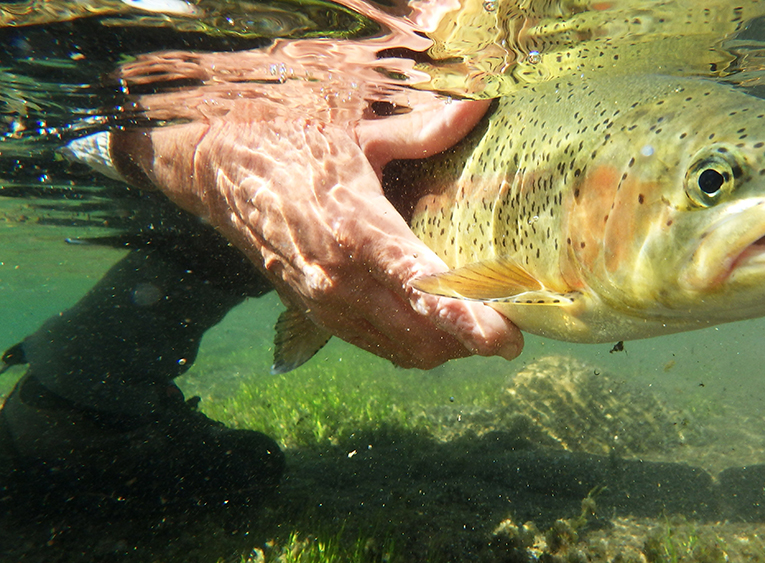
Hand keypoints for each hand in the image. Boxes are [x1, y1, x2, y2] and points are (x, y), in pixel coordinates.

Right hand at [119, 43, 521, 368]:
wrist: (218, 171)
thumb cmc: (289, 146)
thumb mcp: (357, 133)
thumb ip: (423, 131)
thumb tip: (480, 108)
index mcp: (356, 231)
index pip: (420, 288)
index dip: (466, 318)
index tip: (505, 339)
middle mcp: (340, 281)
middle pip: (421, 336)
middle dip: (470, 340)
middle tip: (509, 327)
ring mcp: (325, 306)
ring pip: (403, 350)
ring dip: (445, 346)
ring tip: (479, 326)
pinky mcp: (316, 317)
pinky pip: (379, 346)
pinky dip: (414, 342)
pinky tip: (435, 322)